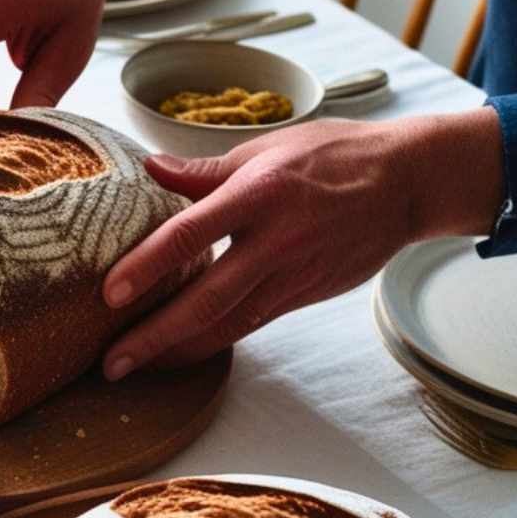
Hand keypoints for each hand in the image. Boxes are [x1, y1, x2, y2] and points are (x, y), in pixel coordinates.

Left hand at [100, 106, 506, 376]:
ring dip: (177, 351)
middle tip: (110, 362)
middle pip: (207, 299)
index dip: (148, 265)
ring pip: (228, 324)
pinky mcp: (303, 296)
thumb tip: (149, 167)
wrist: (406, 183)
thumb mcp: (266, 148)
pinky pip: (249, 326)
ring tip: (133, 369)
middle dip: (155, 336)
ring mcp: (292, 276)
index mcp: (259, 193)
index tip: (110, 294)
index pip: (191, 233)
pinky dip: (211, 343)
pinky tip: (179, 354)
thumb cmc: (332, 156)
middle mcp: (274, 242)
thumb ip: (206, 170)